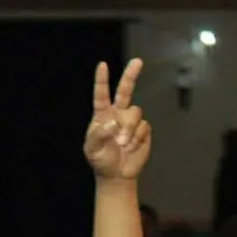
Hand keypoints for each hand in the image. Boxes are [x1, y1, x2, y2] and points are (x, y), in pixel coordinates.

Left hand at [83, 59, 150, 181]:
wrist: (117, 175)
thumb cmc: (101, 160)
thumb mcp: (92, 149)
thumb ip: (99, 134)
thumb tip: (113, 122)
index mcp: (102, 115)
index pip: (101, 94)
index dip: (102, 80)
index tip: (102, 66)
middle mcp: (118, 114)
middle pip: (125, 90)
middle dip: (131, 75)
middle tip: (138, 61)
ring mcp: (131, 121)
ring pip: (135, 112)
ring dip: (129, 129)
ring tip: (123, 144)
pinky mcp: (143, 130)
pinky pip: (143, 127)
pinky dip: (137, 139)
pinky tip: (131, 148)